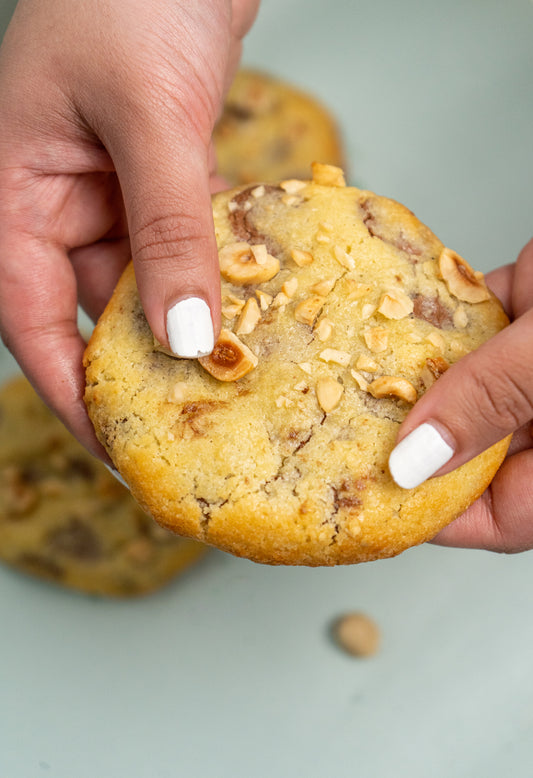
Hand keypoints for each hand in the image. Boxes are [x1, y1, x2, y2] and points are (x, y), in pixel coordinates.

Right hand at [0, 0, 259, 458]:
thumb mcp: (148, 116)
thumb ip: (169, 227)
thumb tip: (187, 336)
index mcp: (12, 196)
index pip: (28, 319)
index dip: (69, 391)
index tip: (116, 447)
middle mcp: (55, 206)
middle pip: (89, 315)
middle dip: (136, 373)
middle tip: (186, 432)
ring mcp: (111, 197)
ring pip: (144, 287)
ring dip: (185, 329)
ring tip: (228, 385)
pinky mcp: (160, 184)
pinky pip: (183, 250)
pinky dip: (211, 279)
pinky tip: (248, 313)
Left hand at [389, 238, 532, 552]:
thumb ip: (497, 397)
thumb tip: (418, 460)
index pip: (505, 516)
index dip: (439, 513)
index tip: (377, 496)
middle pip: (481, 451)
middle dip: (418, 436)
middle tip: (351, 430)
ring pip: (476, 384)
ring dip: (425, 373)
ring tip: (361, 374)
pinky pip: (487, 324)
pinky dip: (450, 316)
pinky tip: (403, 311)